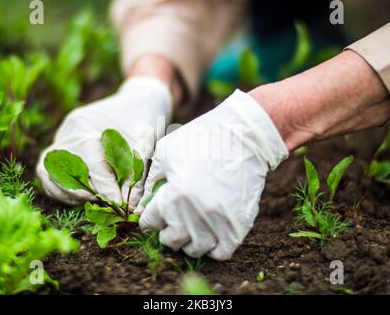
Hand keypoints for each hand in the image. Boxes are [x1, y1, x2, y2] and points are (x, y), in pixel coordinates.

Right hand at [36, 76, 171, 204]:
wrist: (139, 98)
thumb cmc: (145, 119)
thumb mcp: (144, 145)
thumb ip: (135, 175)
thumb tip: (129, 206)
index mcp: (88, 124)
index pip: (91, 164)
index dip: (106, 188)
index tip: (120, 204)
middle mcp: (69, 130)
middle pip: (66, 169)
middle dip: (87, 191)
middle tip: (109, 202)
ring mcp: (62, 135)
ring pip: (49, 171)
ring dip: (70, 191)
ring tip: (94, 199)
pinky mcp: (62, 143)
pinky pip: (48, 169)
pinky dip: (61, 186)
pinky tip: (83, 194)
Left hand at [136, 90, 287, 259]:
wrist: (245, 137)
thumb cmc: (202, 140)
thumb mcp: (166, 152)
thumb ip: (151, 182)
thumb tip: (144, 207)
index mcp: (174, 196)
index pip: (149, 224)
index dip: (148, 219)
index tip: (152, 216)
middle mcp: (195, 215)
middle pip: (170, 241)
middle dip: (166, 231)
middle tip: (171, 221)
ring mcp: (219, 223)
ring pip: (195, 250)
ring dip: (189, 241)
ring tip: (191, 227)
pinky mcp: (239, 226)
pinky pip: (221, 252)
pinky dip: (213, 247)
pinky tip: (211, 232)